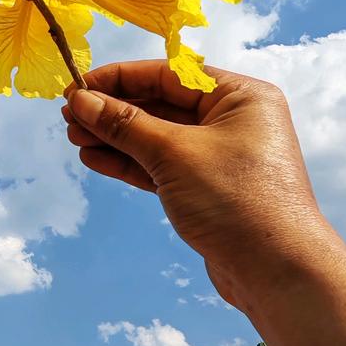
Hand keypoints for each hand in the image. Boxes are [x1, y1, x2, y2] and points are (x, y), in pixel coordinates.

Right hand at [61, 61, 338, 309]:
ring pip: (157, 138)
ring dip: (115, 138)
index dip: (118, 79)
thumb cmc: (237, 201)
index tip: (77, 87)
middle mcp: (234, 119)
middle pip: (160, 104)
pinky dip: (130, 163)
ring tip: (74, 139)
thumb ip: (124, 124)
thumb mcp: (173, 153)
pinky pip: (162, 166)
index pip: (168, 74)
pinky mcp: (208, 188)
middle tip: (68, 118)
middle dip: (112, 111)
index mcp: (240, 95)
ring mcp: (221, 155)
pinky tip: (96, 159)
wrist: (277, 272)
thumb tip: (81, 100)